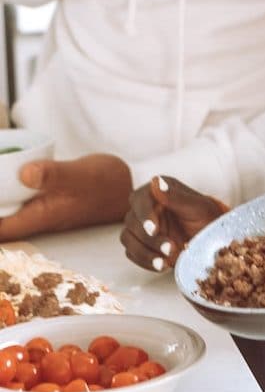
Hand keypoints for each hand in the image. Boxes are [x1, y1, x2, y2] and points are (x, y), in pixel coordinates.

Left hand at [0, 154, 131, 241]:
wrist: (125, 184)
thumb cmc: (105, 183)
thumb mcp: (80, 176)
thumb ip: (54, 176)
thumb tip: (24, 173)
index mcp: (37, 217)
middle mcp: (31, 215)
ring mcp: (34, 205)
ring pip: (0, 207)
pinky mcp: (38, 194)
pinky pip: (9, 194)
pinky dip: (0, 186)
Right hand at [120, 176, 226, 271]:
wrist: (212, 239)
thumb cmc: (207, 218)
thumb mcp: (197, 207)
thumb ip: (176, 196)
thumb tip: (156, 181)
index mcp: (157, 191)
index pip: (140, 199)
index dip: (144, 215)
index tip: (154, 230)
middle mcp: (146, 207)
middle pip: (132, 222)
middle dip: (150, 239)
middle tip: (170, 248)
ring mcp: (141, 227)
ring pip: (128, 238)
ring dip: (145, 252)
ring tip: (164, 262)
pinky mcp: (141, 244)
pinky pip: (132, 253)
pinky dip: (145, 261)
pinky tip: (162, 265)